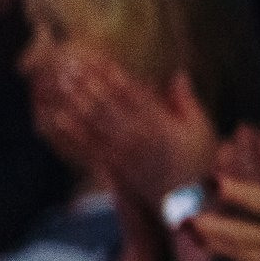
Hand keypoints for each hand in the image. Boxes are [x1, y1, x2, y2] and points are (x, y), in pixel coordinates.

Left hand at [50, 57, 219, 207]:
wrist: (188, 202)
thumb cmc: (199, 162)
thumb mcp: (201, 128)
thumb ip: (186, 101)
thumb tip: (177, 74)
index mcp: (162, 124)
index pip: (133, 94)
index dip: (114, 75)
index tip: (98, 58)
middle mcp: (140, 136)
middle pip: (109, 105)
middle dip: (88, 83)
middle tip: (70, 64)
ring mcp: (125, 153)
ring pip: (95, 123)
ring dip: (76, 102)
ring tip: (60, 84)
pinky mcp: (116, 167)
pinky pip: (90, 147)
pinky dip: (72, 132)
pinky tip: (57, 118)